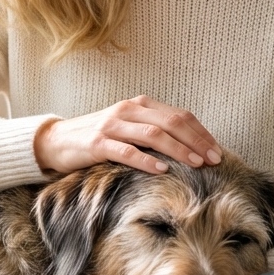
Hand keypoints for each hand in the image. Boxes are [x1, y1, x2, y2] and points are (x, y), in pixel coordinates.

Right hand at [33, 95, 222, 175]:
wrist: (56, 141)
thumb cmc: (98, 139)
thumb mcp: (128, 129)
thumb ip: (153, 132)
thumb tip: (190, 149)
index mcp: (139, 105)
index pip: (179, 115)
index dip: (201, 133)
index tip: (217, 151)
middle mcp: (127, 110)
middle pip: (171, 122)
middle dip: (196, 141)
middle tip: (214, 160)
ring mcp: (112, 126)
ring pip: (153, 134)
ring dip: (178, 149)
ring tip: (195, 163)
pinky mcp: (97, 143)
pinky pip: (126, 151)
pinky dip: (146, 160)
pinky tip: (162, 169)